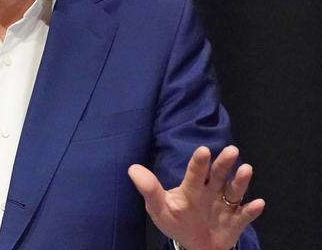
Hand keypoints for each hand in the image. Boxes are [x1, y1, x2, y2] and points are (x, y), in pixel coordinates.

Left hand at [128, 145, 264, 249]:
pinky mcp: (236, 222)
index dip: (199, 162)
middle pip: (218, 175)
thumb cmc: (176, 221)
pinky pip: (245, 215)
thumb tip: (132, 169)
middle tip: (231, 150)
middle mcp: (211, 192)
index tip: (204, 150)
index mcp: (192, 187)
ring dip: (241, 181)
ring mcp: (224, 206)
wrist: (194, 245)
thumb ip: (149, 190)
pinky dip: (251, 210)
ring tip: (246, 169)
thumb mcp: (159, 207)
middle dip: (224, 163)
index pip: (195, 172)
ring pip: (234, 191)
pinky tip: (258, 203)